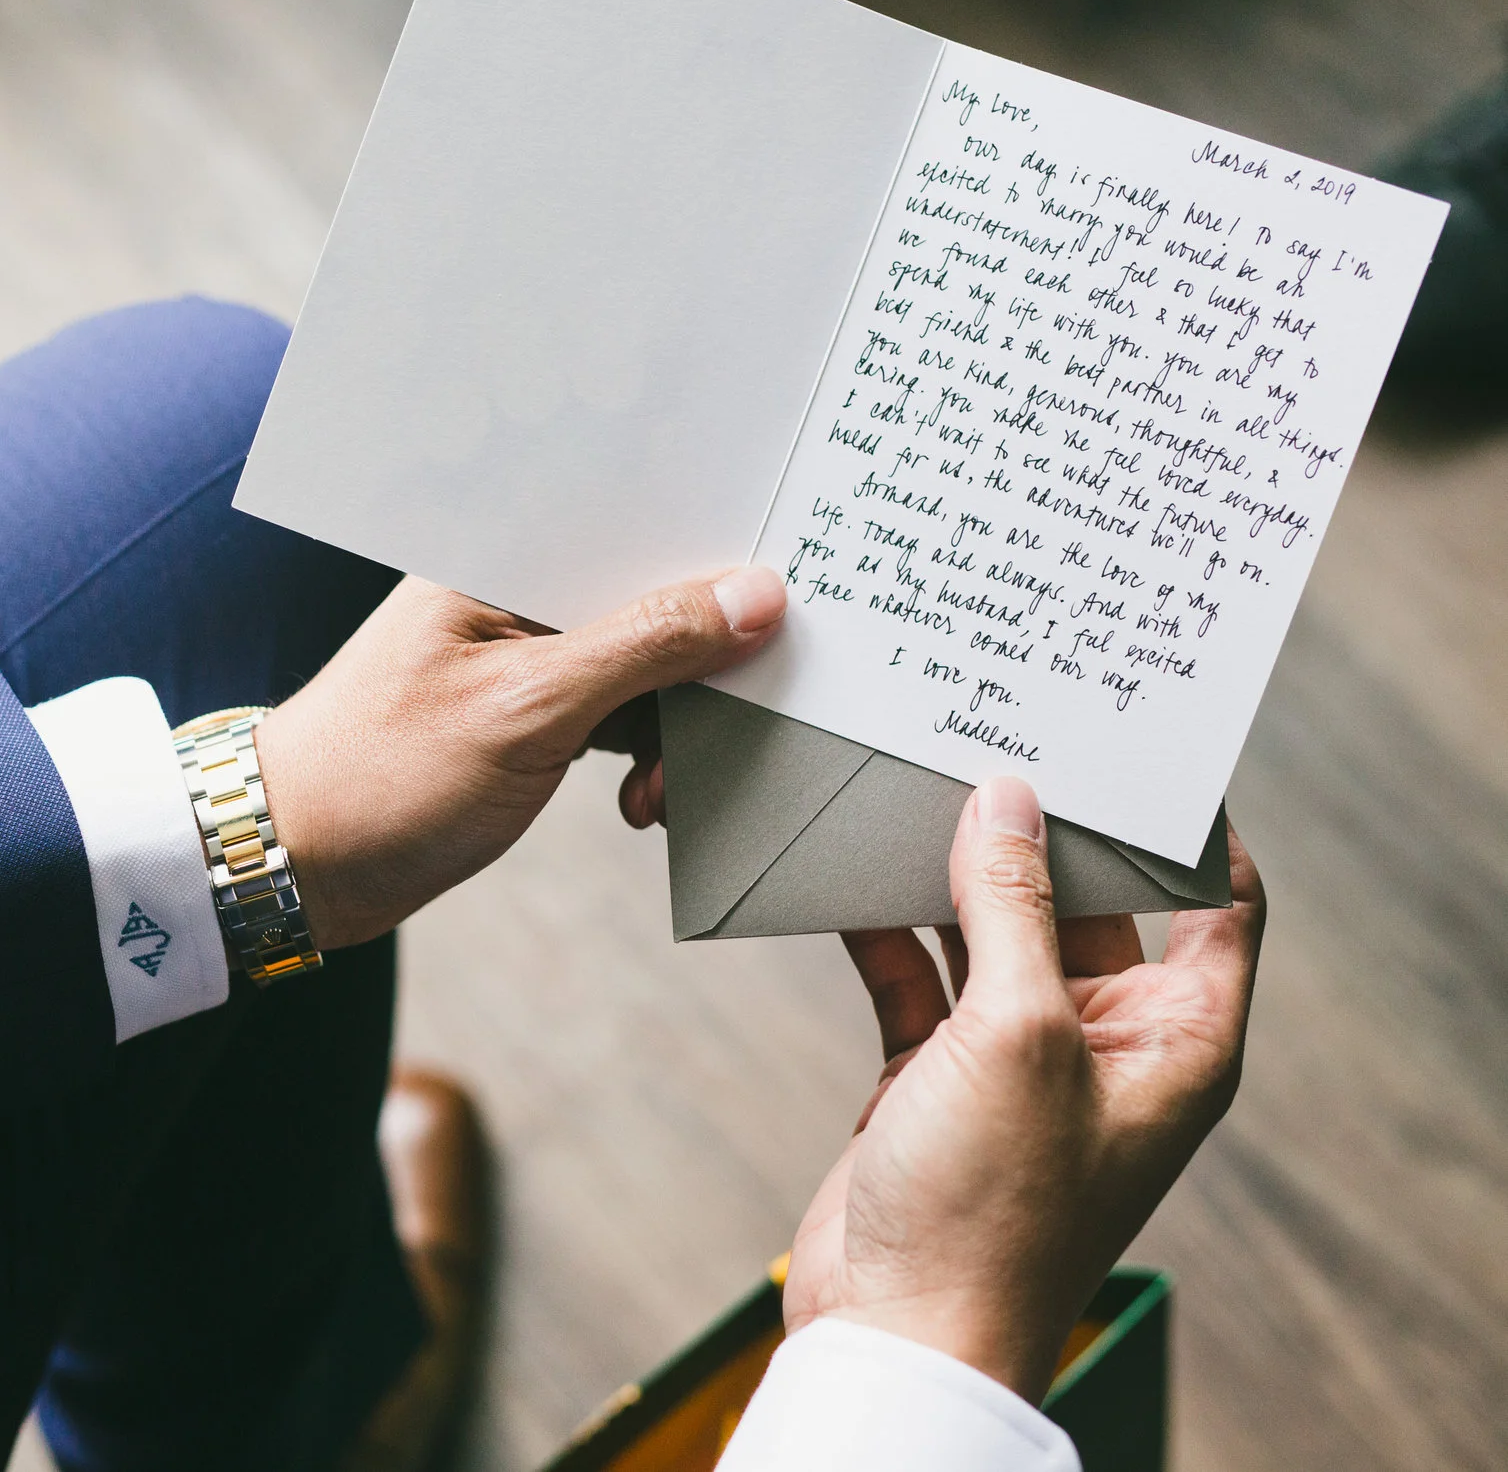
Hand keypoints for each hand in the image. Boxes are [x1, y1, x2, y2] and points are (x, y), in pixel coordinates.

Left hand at [256, 567, 784, 949]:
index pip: (637, 516)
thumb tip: (756, 594)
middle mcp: (518, 587)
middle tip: (740, 721)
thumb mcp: (527, 710)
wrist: (293, 867)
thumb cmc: (382, 777)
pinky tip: (646, 803)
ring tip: (664, 790)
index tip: (799, 579)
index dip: (719, 545)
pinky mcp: (533, 712)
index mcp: (501, 550)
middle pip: (655, 591)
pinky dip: (649, 755)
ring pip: (650, 661)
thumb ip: (643, 646)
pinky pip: (625, 712)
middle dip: (708, 658)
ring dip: (681, 724)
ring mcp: (527, 653)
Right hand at [783, 776, 1264, 1399]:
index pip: (1215, 901)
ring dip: (951, 872)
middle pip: (1086, 900)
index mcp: (1177, 1039)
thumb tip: (1007, 797)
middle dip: (1039, 828)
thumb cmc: (990, 1209)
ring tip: (912, 786)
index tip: (1135, 741)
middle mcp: (1106, 1040)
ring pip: (992, 929)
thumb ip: (1010, 905)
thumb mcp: (1016, 1033)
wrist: (898, 1327)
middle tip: (997, 735)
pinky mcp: (933, 1071)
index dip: (1184, 823)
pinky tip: (848, 877)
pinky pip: (917, 972)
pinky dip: (885, 926)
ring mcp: (1016, 1056)